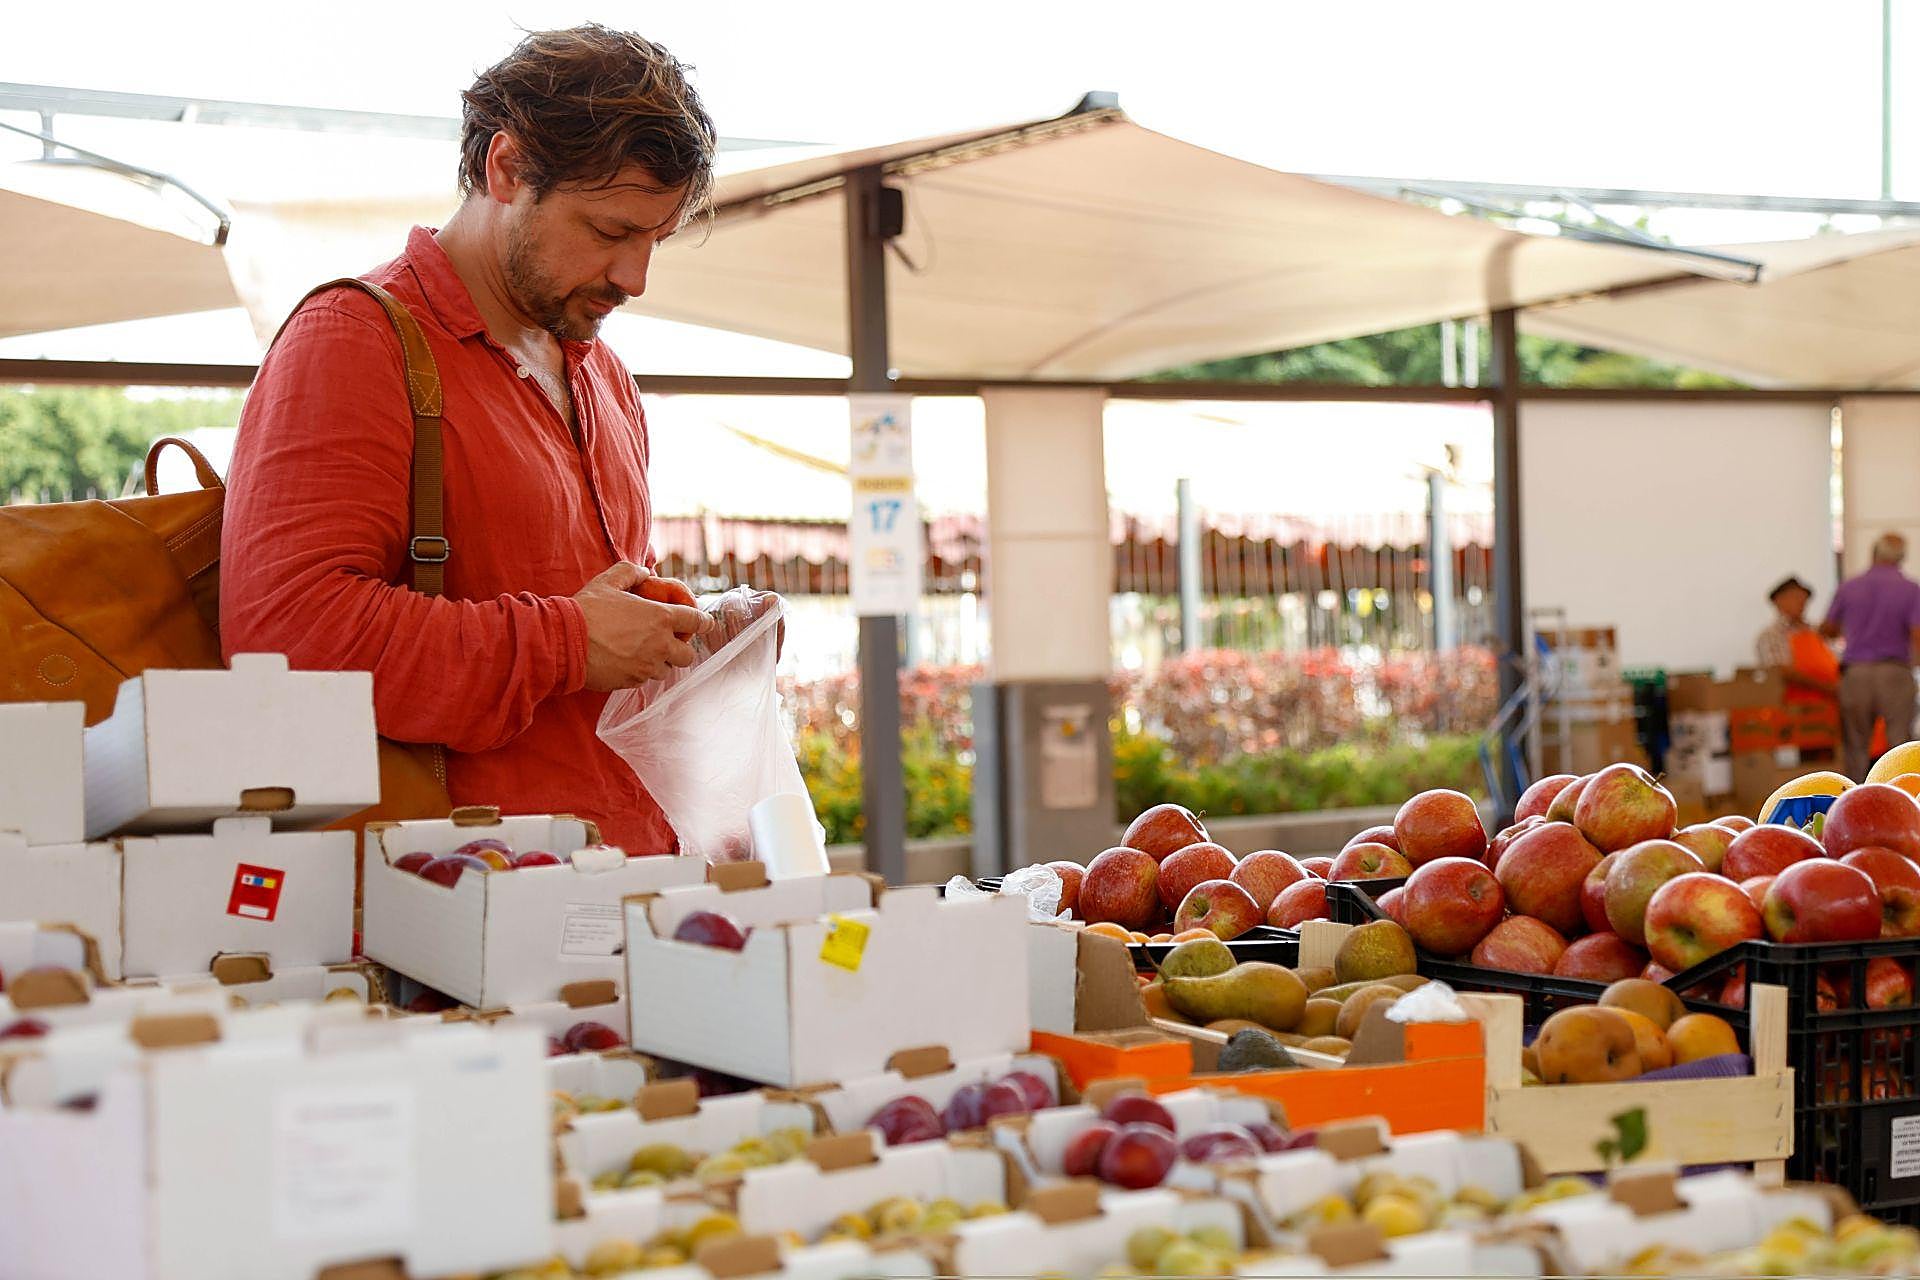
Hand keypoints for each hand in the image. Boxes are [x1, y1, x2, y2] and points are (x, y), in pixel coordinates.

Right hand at [573, 562, 712, 691]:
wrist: (564, 642)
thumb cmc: (586, 610)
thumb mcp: (608, 581)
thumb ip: (630, 572)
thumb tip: (643, 571)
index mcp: (661, 618)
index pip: (696, 621)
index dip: (704, 622)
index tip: (705, 623)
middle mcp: (660, 645)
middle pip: (687, 654)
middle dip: (681, 648)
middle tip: (668, 641)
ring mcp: (647, 666)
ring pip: (666, 670)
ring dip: (660, 661)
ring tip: (642, 651)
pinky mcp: (632, 682)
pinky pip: (644, 679)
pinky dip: (640, 671)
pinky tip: (625, 661)